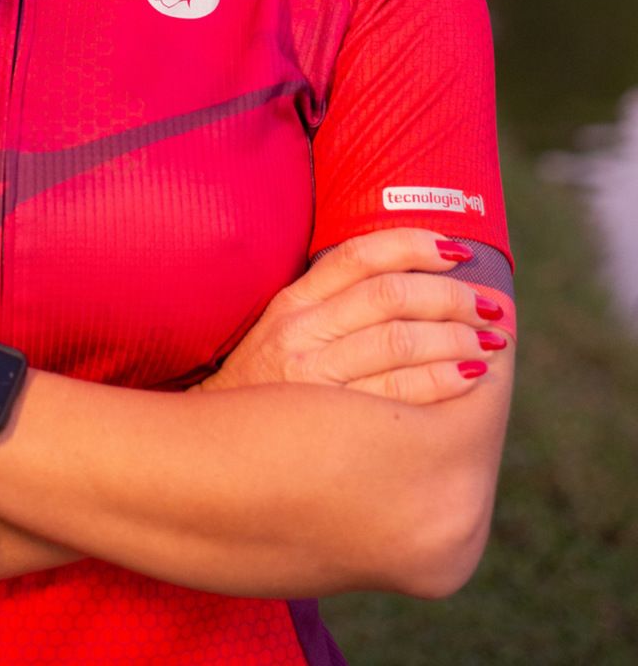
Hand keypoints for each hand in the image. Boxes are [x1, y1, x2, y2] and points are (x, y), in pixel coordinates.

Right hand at [195, 229, 509, 405]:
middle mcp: (300, 333)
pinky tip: (470, 377)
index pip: (359, 256)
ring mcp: (312, 380)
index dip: (414, 245)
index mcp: (292, 303)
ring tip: (490, 341)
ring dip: (457, 337)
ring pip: (400, 341)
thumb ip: (332, 304)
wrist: (214, 460)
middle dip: (452, 296)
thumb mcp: (284, 334)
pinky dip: (443, 380)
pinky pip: (399, 395)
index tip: (458, 251)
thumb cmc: (265, 394)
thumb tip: (415, 281)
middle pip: (390, 296)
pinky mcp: (328, 426)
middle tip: (490, 306)